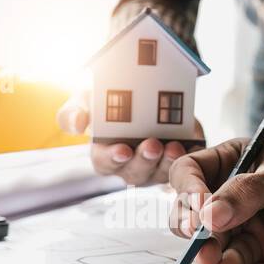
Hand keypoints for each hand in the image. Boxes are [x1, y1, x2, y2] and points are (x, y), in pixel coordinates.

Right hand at [57, 88, 200, 185]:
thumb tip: (77, 123)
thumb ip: (74, 113)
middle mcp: (131, 166)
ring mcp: (156, 166)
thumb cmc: (105, 101)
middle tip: (151, 145)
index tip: (122, 150)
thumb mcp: (85, 101)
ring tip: (172, 146)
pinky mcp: (179, 158)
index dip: (113, 159)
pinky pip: (185, 166)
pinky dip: (188, 157)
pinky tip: (189, 146)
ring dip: (167, 162)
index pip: (105, 164)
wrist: (139, 90)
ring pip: (161, 172)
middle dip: (144, 160)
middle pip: (136, 172)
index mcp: (105, 156)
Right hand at [168, 140, 263, 263]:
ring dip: (206, 250)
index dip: (188, 190)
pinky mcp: (258, 248)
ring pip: (208, 239)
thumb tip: (207, 216)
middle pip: (190, 210)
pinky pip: (233, 258)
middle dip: (190, 226)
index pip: (190, 171)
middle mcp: (231, 191)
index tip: (199, 209)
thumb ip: (247, 194)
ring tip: (211, 259)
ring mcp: (243, 222)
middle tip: (200, 239)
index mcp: (233, 159)